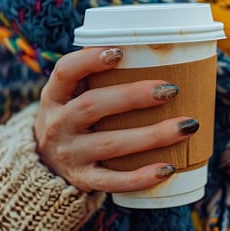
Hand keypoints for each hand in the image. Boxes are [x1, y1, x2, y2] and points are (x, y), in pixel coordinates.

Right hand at [34, 47, 198, 192]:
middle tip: (171, 89)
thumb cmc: (72, 119)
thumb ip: (95, 77)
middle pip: (93, 106)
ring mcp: (70, 155)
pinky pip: (113, 181)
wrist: (43, 167)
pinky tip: (169, 168)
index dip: (90, 60)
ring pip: (111, 144)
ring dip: (151, 135)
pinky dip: (141, 177)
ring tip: (187, 126)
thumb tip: (148, 49)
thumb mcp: (69, 96)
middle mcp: (58, 124)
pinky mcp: (83, 180)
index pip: (65, 71)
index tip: (120, 52)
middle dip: (133, 96)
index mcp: (54, 96)